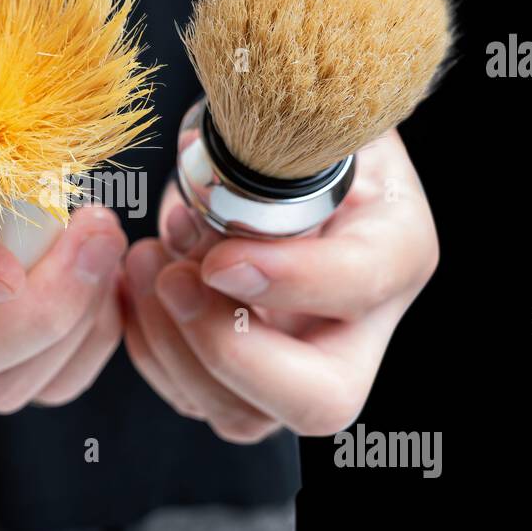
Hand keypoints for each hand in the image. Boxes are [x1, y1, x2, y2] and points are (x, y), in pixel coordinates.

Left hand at [120, 130, 437, 442]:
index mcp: (396, 246)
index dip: (288, 282)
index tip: (219, 257)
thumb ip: (271, 149)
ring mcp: (300, 365)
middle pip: (320, 400)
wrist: (273, 158)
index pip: (361, 285)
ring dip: (170, 345)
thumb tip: (205, 183)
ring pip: (240, 415)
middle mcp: (361, 326)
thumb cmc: (289, 130)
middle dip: (227, 349)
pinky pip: (189, 396)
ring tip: (143, 261)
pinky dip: (148, 347)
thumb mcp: (296, 116)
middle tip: (171, 279)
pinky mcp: (243, 381)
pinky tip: (135, 285)